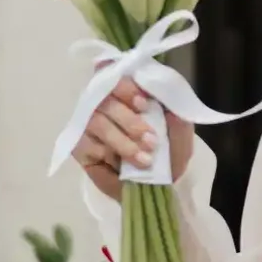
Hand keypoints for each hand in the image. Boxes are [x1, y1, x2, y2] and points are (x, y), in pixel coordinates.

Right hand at [76, 77, 190, 203]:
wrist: (158, 185)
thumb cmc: (168, 155)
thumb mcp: (181, 140)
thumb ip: (179, 123)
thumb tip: (173, 110)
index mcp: (129, 93)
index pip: (117, 75)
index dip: (127, 87)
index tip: (144, 104)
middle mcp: (105, 103)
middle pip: (105, 98)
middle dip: (129, 120)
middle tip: (151, 140)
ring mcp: (89, 123)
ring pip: (97, 121)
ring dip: (122, 140)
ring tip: (144, 159)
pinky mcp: (80, 145)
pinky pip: (86, 144)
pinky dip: (106, 153)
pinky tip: (121, 165)